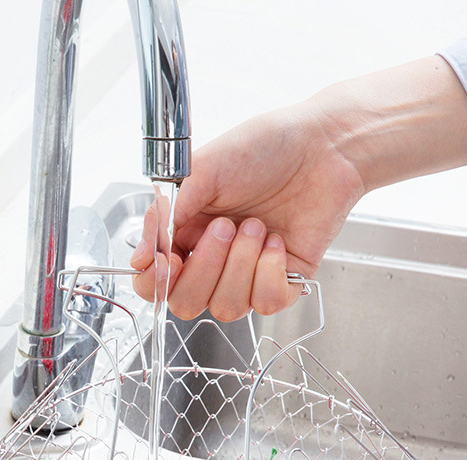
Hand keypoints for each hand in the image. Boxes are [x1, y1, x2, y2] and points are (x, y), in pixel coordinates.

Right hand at [130, 102, 365, 320]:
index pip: (155, 282)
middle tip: (225, 227)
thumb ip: (167, 214)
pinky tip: (277, 242)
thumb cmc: (266, 148)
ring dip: (241, 265)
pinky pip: (266, 303)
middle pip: (187, 304)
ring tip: (257, 226)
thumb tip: (142, 255)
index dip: (155, 282)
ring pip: (227, 307)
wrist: (323, 146)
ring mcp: (248, 275)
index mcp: (186, 233)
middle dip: (205, 269)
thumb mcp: (203, 170)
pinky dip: (270, 272)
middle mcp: (214, 260)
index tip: (167, 260)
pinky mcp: (283, 282)